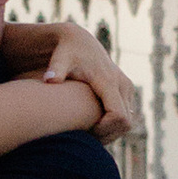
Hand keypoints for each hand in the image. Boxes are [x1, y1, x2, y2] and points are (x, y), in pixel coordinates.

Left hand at [41, 21, 136, 140]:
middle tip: (84, 137)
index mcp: (110, 81)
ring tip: (87, 132)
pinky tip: (92, 124)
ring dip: (110, 131)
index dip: (104, 130)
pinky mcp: (127, 91)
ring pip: (128, 122)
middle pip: (125, 123)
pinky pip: (126, 116)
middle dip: (107, 134)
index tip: (85, 132)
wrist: (78, 41)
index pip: (119, 117)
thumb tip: (49, 80)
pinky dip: (112, 125)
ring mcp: (127, 88)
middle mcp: (123, 85)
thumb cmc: (67, 52)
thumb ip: (55, 69)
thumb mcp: (60, 59)